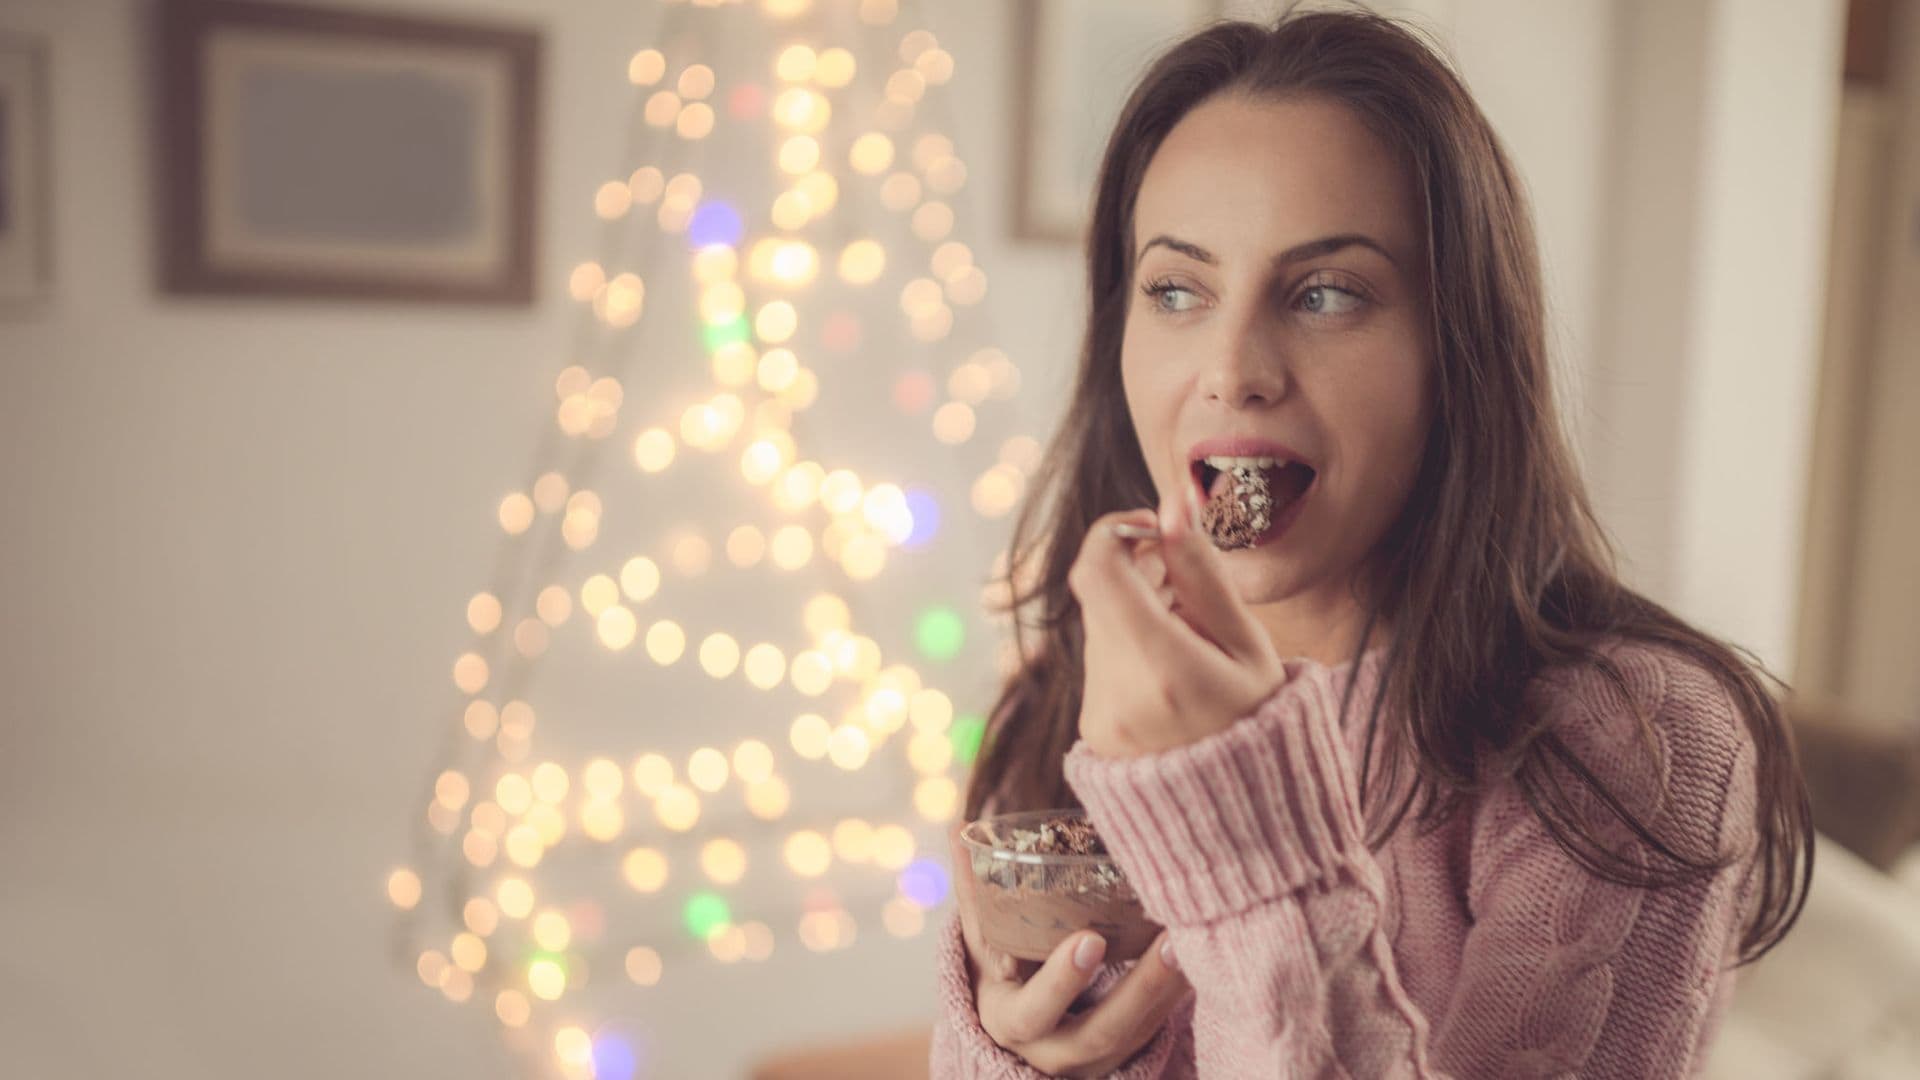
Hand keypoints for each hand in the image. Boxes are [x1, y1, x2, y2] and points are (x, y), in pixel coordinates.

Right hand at [949, 824, 1189, 1075]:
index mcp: (1009, 1019)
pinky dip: (1180, 997)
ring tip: (1199, 942)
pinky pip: (1157, 1032)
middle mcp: (1051, 1051)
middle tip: (1170, 943)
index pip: (1033, 1009)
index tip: (1091, 939)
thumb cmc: (1003, 973)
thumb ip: (975, 891)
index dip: (1061, 981)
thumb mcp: (981, 942)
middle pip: (1099, 1032)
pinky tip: (1204, 958)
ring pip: (1138, 1035)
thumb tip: (961, 827)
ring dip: (1171, 991)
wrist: (1020, 1033)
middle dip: (1138, 991)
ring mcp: (1094, 1061)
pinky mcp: (1126, 1055)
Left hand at [1066, 482, 1285, 758]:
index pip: (1097, 571)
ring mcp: (1099, 716)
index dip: (1116, 532)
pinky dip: (1132, 649)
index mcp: (1163, 669)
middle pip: (1099, 595)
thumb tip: (1173, 505)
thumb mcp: (1248, 645)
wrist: (1249, 820)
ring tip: (1191, 630)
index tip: (1154, 530)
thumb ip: (1203, 574)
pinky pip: (1102, 663)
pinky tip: (1175, 666)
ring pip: (1100, 627)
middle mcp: (1117, 694)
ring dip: (1135, 611)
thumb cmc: (1263, 724)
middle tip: (1186, 578)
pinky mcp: (1092, 730)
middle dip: (1136, 572)